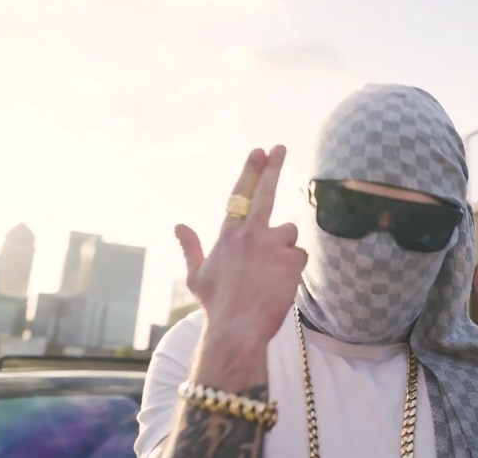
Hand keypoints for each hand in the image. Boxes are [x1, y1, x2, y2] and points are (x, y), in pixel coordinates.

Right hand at [174, 145, 307, 346]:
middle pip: (266, 193)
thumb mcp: (196, 276)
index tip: (259, 151)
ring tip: (269, 274)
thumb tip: (178, 225)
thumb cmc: (217, 305)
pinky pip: (299, 257)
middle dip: (273, 167)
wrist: (237, 329)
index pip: (241, 195)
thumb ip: (190, 247)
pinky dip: (293, 269)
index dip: (250, 171)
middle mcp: (250, 234)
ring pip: (289, 234)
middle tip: (279, 147)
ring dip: (284, 248)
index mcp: (228, 235)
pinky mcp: (291, 260)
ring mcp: (271, 245)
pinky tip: (279, 285)